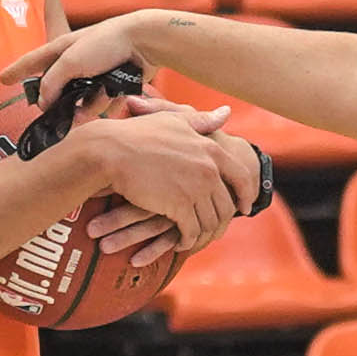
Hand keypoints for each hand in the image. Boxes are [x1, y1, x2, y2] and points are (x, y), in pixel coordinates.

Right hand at [11, 15, 161, 100]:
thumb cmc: (106, 43)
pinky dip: (108, 101)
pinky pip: (102, 102)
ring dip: (89, 104)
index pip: (32, 61)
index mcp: (62, 50)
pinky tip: (116, 94)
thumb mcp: (71, 61)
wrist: (144, 42)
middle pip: (59, 90)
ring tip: (102, 95)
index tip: (2, 79)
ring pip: (82, 101)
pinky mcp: (113, 83)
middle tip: (64, 115)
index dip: (16, 70)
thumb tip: (42, 102)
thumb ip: (52, 82)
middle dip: (63, 103)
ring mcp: (95, 73)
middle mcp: (77, 61)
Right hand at [70, 105, 266, 242]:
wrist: (111, 151)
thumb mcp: (174, 120)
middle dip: (222, 220)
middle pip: (226, 203)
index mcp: (211, 148)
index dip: (245, 194)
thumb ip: (202, 121)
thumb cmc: (139, 133)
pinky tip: (180, 243)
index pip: (241, 175)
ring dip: (204, 234)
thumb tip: (227, 113)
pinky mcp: (179, 206)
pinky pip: (192, 231)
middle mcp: (208, 169)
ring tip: (194, 238)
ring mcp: (195, 188)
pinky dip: (188, 240)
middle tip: (214, 230)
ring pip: (210, 220)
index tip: (244, 207)